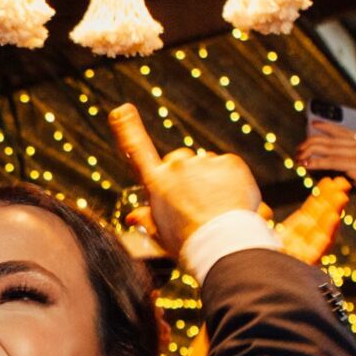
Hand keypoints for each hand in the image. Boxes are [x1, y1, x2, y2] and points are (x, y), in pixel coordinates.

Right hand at [109, 103, 260, 256]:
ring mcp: (203, 162)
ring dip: (212, 180)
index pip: (136, 151)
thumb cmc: (189, 245)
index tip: (122, 110)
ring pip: (208, 166)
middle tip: (199, 202)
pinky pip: (229, 167)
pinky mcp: (228, 162)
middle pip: (180, 161)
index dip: (127, 129)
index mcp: (156, 183)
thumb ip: (147, 220)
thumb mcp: (161, 235)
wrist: (222, 245)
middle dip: (188, 174)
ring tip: (219, 208)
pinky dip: (233, 181)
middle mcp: (176, 166)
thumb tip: (133, 216)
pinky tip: (233, 202)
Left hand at [294, 126, 355, 257]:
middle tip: (300, 147)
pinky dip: (317, 163)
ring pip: (331, 149)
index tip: (314, 124)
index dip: (328, 127)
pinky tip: (307, 165)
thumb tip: (335, 157)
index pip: (346, 130)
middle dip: (314, 142)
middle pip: (335, 140)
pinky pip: (332, 161)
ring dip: (311, 152)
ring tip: (299, 156)